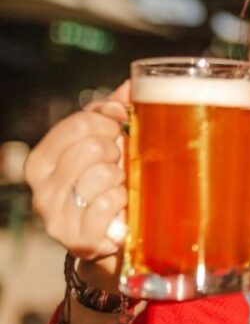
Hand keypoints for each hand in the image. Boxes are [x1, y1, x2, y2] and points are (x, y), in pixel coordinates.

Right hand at [24, 82, 130, 265]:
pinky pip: (107, 204)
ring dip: (122, 178)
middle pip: (92, 147)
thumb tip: (134, 83)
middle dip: (117, 151)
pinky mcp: (80, 240)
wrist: (115, 237)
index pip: (81, 121)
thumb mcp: (106, 145)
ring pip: (101, 175)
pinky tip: (123, 204)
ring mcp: (57, 217)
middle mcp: (41, 189)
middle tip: (121, 163)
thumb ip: (114, 113)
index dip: (111, 121)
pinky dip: (122, 200)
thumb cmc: (110, 183)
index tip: (121, 129)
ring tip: (121, 185)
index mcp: (42, 160)